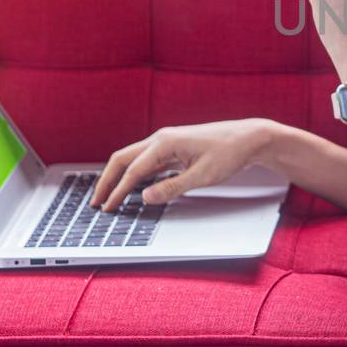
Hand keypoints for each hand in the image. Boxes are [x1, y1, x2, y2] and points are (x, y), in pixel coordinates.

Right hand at [90, 118, 277, 212]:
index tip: (108, 208)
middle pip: (123, 159)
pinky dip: (135, 174)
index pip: (133, 170)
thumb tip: (145, 197)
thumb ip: (172, 188)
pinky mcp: (174, 148)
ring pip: (133, 159)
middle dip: (108, 181)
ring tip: (109, 197)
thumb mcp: (203, 176)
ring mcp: (167, 142)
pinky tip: (133, 188)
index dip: (118, 191)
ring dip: (119, 177)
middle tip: (97, 202)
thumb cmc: (230, 153)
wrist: (249, 138)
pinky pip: (147, 162)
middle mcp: (161, 139)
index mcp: (165, 142)